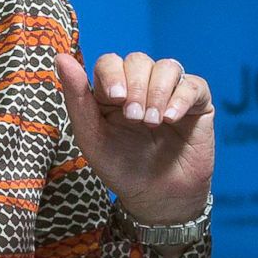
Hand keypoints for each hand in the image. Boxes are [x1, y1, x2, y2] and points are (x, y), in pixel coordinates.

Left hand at [54, 52, 214, 224]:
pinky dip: (182, 97)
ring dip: (158, 92)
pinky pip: (194, 85)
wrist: (157, 199)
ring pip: (167, 67)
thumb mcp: (92, 137)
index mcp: (111, 91)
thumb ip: (76, 98)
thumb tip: (60, 58)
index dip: (112, 74)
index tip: (115, 99)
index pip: (110, 61)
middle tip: (136, 119)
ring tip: (153, 122)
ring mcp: (170, 93)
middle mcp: (141, 86)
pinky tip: (172, 118)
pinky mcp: (197, 104)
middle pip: (138, 60)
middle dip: (136, 86)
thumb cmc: (121, 168)